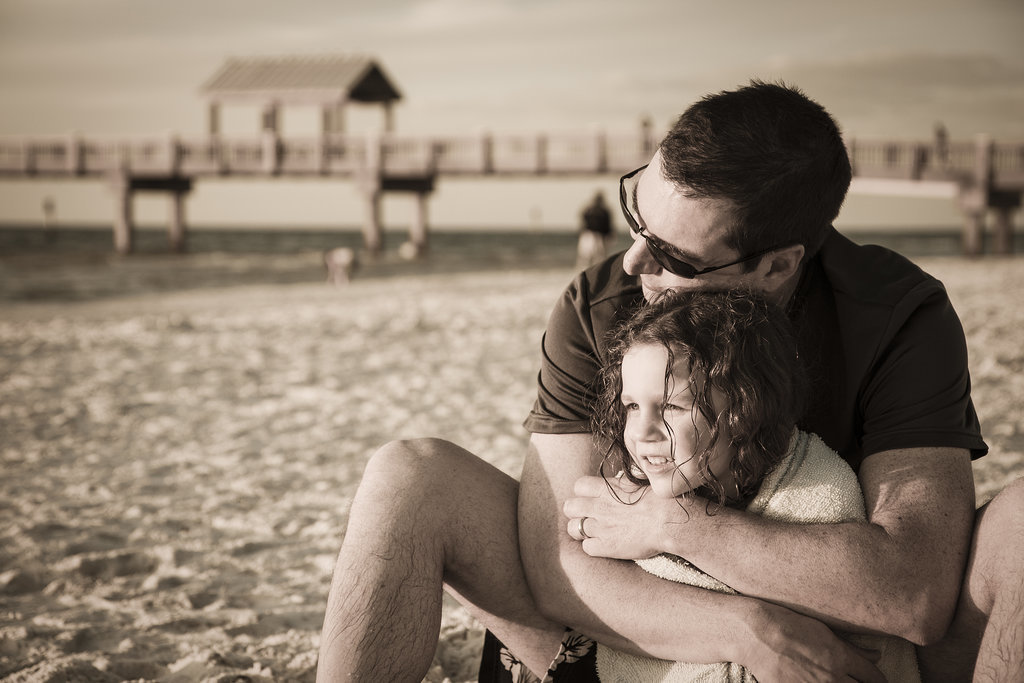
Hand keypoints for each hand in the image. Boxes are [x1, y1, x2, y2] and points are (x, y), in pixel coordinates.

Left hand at [563, 475, 690, 559]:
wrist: (670, 520)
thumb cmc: (660, 499)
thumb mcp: (638, 483)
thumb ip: (622, 483)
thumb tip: (620, 481)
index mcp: (606, 489)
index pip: (578, 486)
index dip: (583, 493)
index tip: (592, 498)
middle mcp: (599, 507)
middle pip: (569, 507)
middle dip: (576, 511)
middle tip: (589, 516)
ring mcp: (601, 527)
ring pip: (573, 528)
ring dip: (580, 530)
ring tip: (593, 531)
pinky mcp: (606, 546)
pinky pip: (586, 547)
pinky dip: (593, 546)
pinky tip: (604, 544)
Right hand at [741, 601, 884, 682]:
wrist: (755, 634)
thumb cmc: (787, 625)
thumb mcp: (822, 630)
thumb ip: (852, 647)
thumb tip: (876, 655)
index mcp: (840, 656)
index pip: (874, 677)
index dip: (879, 680)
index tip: (875, 680)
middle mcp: (832, 676)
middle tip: (858, 681)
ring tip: (837, 680)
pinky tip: (815, 682)